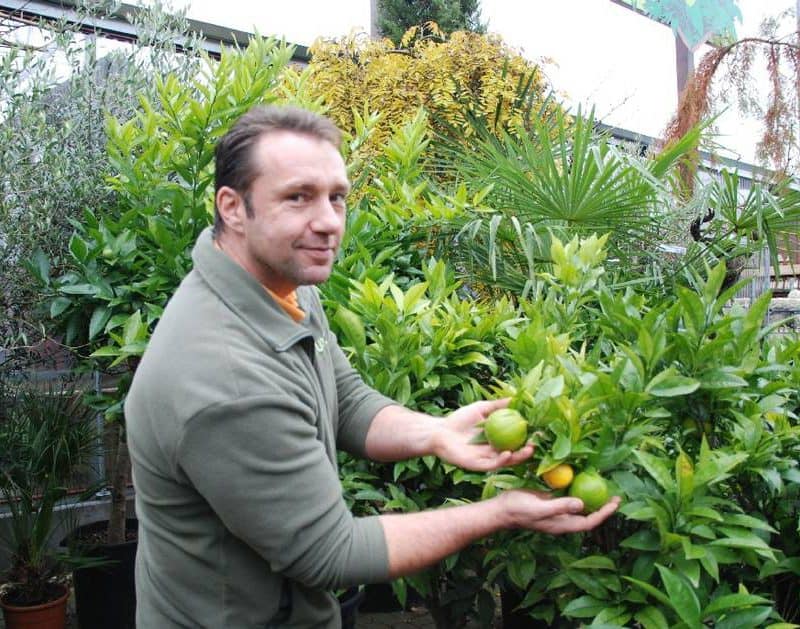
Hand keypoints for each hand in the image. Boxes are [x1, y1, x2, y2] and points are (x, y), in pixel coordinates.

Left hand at [433, 398, 533, 470]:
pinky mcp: (476, 466)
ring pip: (506, 461)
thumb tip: (515, 397)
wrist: (438, 432)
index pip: (516, 439)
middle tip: (538, 442)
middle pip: (515, 452)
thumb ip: (497, 405)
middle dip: (528, 449)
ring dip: (518, 457)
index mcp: (496, 439)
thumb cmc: (458, 420)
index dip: (527, 436)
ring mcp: (486, 460)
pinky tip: (508, 454)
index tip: (539, 430)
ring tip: (529, 449)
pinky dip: (501, 460)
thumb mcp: (480, 409)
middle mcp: (493, 451)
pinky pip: (491, 465)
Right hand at [499, 490, 620, 533]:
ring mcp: (555, 511)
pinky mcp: (548, 502)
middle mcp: (561, 519)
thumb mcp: (540, 508)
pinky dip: (575, 489)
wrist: (501, 509)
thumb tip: (581, 504)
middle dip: (602, 507)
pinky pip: (566, 496)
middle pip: (587, 515)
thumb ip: (560, 506)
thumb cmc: (519, 511)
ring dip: (590, 498)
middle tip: (615, 495)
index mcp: (562, 524)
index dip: (603, 513)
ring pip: (578, 505)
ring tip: (601, 486)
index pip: (589, 521)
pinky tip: (578, 479)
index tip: (615, 502)